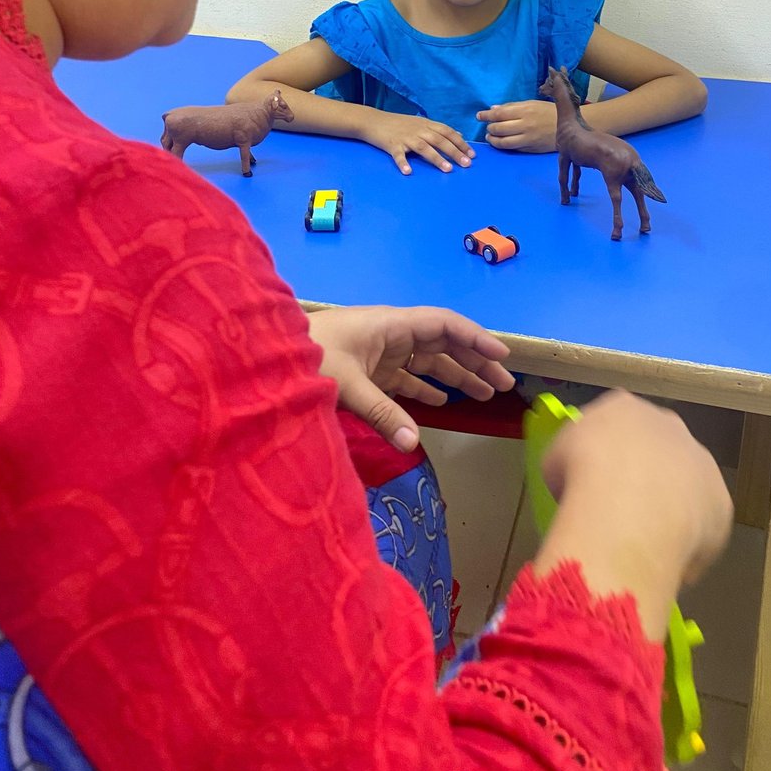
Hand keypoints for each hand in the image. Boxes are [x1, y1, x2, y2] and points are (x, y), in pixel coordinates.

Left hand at [307, 305, 514, 450]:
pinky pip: (406, 378)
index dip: (475, 338)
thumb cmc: (308, 358)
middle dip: (474, 361)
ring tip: (486, 395)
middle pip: (443, 344)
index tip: (502, 357)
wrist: (266, 356)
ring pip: (428, 362)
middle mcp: (390, 335)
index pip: (443, 325)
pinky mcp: (367, 371)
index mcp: (391, 325)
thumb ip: (382, 414)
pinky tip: (443, 401)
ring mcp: (379, 353)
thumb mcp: (346, 385)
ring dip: (456, 376)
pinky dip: (426, 388)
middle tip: (504, 385)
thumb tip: (414, 445)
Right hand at [360, 110, 474, 174]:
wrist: (373, 121)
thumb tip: (459, 135)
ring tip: (448, 169)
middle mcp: (418, 130)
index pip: (447, 132)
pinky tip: (408, 172)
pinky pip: (399, 155)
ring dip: (436, 158)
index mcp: (426, 124)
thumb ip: (439, 129)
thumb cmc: (398, 124)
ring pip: (423, 147)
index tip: (472, 154)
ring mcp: (405, 138)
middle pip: (439, 140)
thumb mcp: (421, 122)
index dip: (461, 143)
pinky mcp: (392, 145)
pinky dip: (403, 163)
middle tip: (466, 164)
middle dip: (454, 152)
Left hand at [477, 99, 557, 152]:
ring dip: (493, 139)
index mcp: (525, 110)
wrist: (568, 127)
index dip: (486, 115)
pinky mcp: (530, 149)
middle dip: (489, 128)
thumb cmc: (549, 112)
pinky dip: (503, 146)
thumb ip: (511, 107)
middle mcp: (525, 125)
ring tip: (490, 136)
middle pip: (499, 128)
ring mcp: (528, 139)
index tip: (479, 116)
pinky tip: (500, 142)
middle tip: (487, 127)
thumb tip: (493, 109)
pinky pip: (512, 148)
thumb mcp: (531, 104)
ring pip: (503, 142)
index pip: (499, 114)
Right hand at [538, 391, 732, 635]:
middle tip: (622, 508)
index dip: (605, 454)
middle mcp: (669, 425)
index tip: (594, 479)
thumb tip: (580, 486)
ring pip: (686, 486)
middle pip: (658, 449)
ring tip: (642, 540)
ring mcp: (701, 463)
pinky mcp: (721, 503)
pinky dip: (685, 544)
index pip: (617, 423)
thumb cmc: (579, 474)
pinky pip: (702, 526)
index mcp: (623, 407)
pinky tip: (662, 561)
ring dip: (670, 507)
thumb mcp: (556, 461)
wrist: (624, 504)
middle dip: (645, 475)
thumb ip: (572, 463)